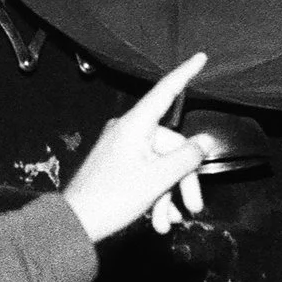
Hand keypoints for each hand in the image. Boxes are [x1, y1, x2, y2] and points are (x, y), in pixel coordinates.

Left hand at [60, 55, 211, 240]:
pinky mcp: (119, 167)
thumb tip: (206, 141)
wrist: (76, 223)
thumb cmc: (110, 198)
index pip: (166, 92)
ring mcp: (123, 150)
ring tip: (167, 222)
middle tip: (193, 206)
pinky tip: (160, 220)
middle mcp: (128, 132)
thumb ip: (186, 157)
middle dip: (184, 179)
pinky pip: (148, 174)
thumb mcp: (158, 179)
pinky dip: (157, 196)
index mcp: (135, 126)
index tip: (200, 57)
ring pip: (162, 165)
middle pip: (172, 146)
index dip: (185, 74)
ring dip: (169, 195)